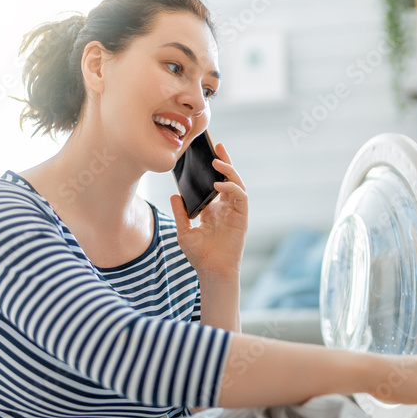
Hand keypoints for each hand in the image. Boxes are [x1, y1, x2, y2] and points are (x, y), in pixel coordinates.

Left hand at [170, 142, 247, 278]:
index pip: (216, 184)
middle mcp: (226, 208)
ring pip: (237, 184)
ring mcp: (235, 212)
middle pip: (229, 179)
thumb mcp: (184, 232)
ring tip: (217, 161)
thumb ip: (181, 213)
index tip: (207, 153)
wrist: (212, 271)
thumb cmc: (200, 255)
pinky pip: (240, 197)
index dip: (214, 169)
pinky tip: (219, 184)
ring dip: (229, 171)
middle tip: (218, 146)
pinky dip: (231, 188)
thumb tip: (174, 195)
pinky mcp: (242, 218)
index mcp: (214, 210)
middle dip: (226, 162)